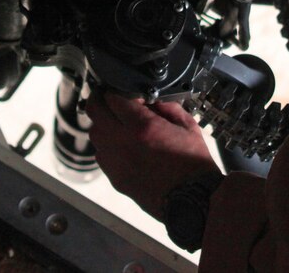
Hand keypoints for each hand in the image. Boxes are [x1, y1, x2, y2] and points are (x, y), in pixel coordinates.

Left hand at [85, 92, 220, 220]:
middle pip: (95, 112)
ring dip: (101, 123)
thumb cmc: (194, 165)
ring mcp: (116, 162)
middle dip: (99, 100)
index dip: (115, 89)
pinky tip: (120, 144)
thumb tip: (152, 98)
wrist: (193, 200)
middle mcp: (123, 143)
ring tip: (115, 121)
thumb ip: (168, 107)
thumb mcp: (188, 126)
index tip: (120, 89)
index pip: (113, 98)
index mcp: (142, 126)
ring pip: (94, 134)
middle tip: (105, 96)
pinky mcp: (116, 178)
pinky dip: (106, 145)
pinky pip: (101, 155)